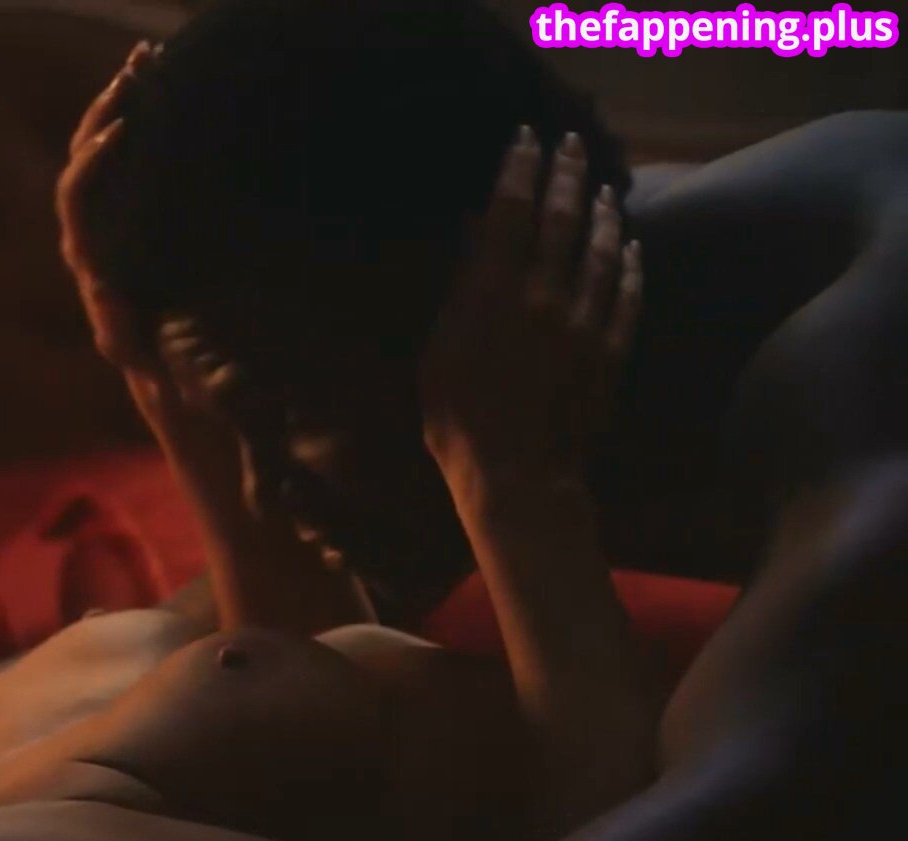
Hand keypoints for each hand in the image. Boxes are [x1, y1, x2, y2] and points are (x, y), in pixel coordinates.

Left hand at [56, 41, 158, 374]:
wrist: (155, 362)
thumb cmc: (148, 361)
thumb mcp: (133, 353)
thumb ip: (115, 329)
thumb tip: (98, 286)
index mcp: (87, 253)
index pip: (77, 192)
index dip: (94, 159)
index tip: (122, 129)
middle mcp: (88, 227)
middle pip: (82, 153)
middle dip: (106, 108)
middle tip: (137, 67)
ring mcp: (107, 215)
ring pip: (101, 145)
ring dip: (121, 101)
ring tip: (148, 58)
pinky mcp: (128, 210)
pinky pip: (126, 155)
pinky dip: (140, 117)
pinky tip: (164, 84)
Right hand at [418, 127, 642, 478]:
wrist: (520, 476)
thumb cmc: (458, 423)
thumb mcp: (438, 355)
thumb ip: (460, 294)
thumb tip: (471, 240)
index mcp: (493, 293)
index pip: (509, 213)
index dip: (519, 170)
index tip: (525, 137)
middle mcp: (545, 295)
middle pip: (561, 219)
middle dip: (566, 174)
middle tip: (571, 143)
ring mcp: (586, 321)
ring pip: (600, 249)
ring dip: (602, 212)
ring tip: (602, 186)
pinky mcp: (612, 350)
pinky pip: (627, 296)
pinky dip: (629, 266)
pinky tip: (630, 247)